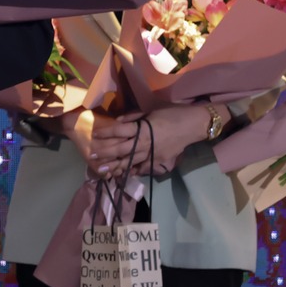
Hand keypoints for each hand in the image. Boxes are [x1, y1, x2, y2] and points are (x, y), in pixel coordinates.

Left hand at [85, 104, 209, 177]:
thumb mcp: (151, 110)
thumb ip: (134, 117)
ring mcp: (152, 154)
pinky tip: (124, 175)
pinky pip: (144, 167)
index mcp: (142, 129)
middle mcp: (145, 143)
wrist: (193, 125)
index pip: (119, 131)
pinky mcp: (159, 160)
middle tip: (92, 157)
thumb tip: (118, 121)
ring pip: (130, 162)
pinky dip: (134, 171)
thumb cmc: (172, 113)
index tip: (94, 135)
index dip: (106, 133)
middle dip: (106, 153)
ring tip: (103, 171)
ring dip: (115, 166)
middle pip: (121, 149)